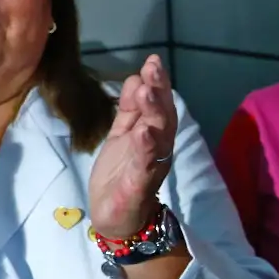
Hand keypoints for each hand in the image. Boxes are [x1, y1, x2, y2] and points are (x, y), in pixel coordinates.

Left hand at [88, 55, 176, 238]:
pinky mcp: (139, 185)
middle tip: (153, 70)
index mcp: (153, 135)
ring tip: (149, 92)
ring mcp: (151, 166)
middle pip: (163, 117)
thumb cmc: (120, 175)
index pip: (159, 105)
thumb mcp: (122, 135)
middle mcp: (158, 148)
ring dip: (155, 114)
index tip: (153, 61)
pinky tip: (144, 133)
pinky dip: (146, 149)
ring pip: (158, 137)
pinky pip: (145, 165)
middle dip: (160, 92)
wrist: (115, 217)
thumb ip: (130, 110)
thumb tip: (136, 78)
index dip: (158, 83)